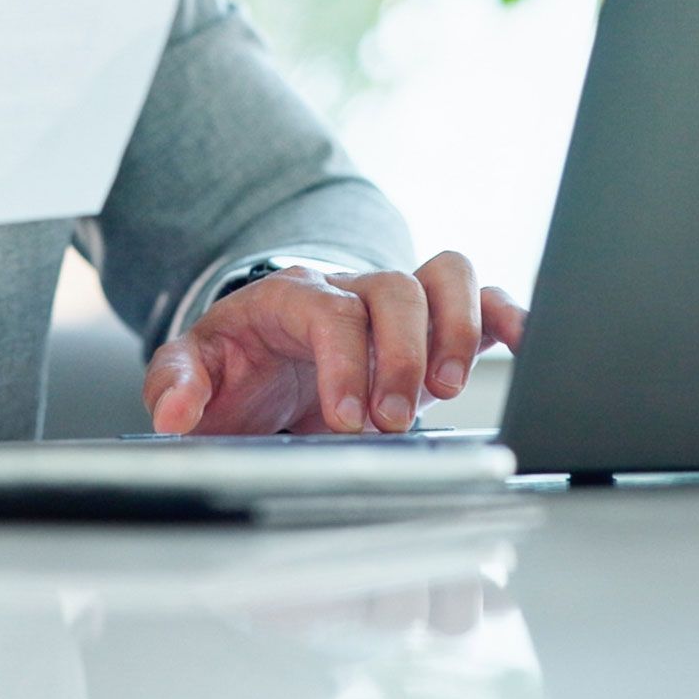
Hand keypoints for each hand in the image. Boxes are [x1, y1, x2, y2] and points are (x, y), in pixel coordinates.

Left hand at [142, 251, 527, 436]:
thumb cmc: (234, 370)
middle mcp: (349, 290)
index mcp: (289, 297)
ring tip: (449, 392)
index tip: (349, 419)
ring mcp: (394, 306)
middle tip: (391, 422)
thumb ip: (175, 385)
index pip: (330, 311)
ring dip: (459, 331)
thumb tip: (176, 414)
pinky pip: (482, 302)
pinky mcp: (431, 329)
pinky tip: (524, 348)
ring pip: (445, 276)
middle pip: (394, 288)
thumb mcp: (192, 374)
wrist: (259, 366)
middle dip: (402, 356)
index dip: (346, 361)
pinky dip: (508, 318)